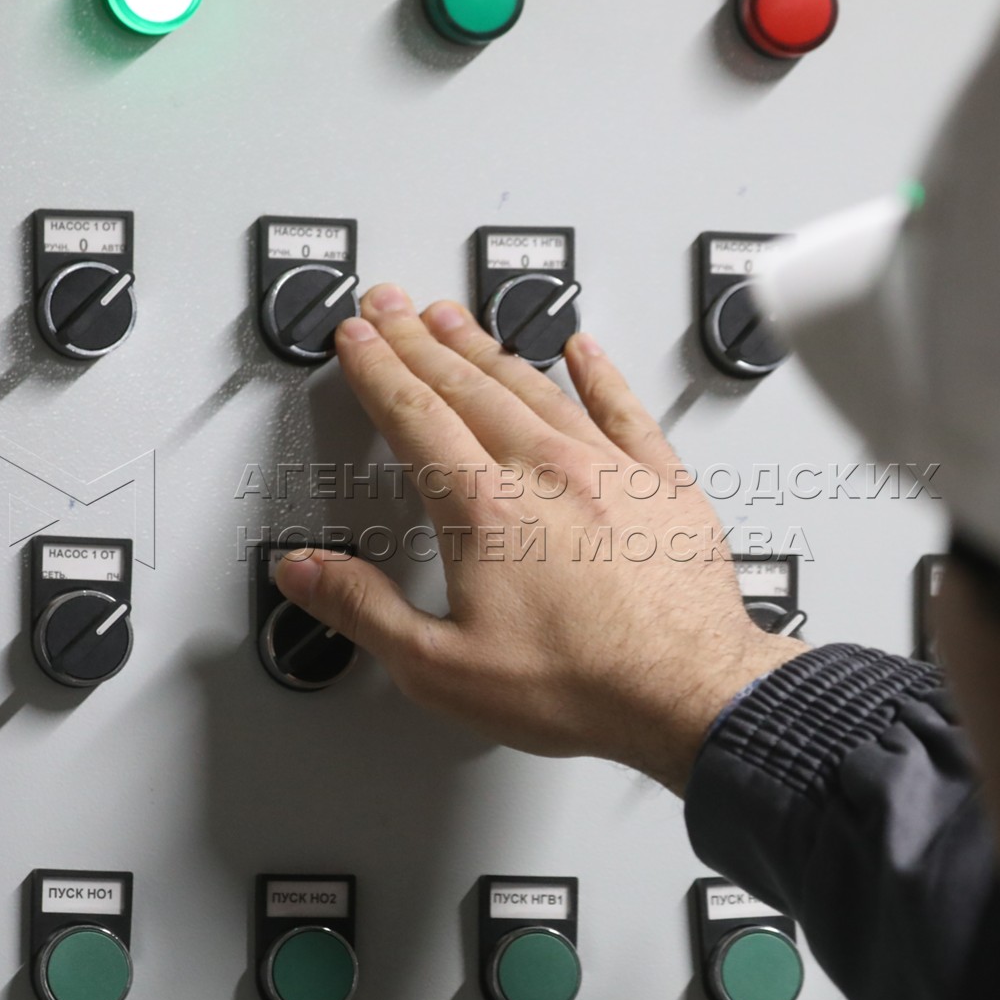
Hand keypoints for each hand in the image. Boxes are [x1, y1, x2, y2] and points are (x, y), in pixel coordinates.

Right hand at [274, 285, 806, 792]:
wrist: (691, 695)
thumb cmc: (582, 686)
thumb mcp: (442, 668)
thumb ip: (365, 611)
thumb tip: (308, 572)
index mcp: (485, 509)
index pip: (413, 414)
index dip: (377, 367)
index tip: (357, 337)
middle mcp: (546, 471)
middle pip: (467, 383)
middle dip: (419, 338)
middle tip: (392, 305)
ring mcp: (609, 469)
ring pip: (535, 383)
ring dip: (486, 345)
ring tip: (455, 318)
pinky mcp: (663, 482)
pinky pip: (622, 405)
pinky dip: (597, 371)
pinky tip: (583, 349)